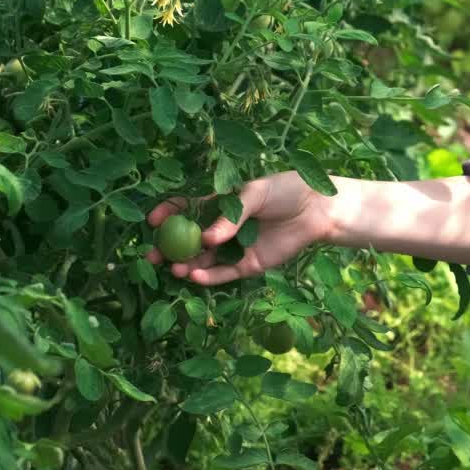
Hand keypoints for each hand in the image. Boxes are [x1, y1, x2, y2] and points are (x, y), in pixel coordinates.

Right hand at [145, 170, 333, 284]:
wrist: (317, 209)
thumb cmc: (286, 191)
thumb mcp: (254, 194)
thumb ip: (231, 216)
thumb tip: (207, 238)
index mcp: (221, 204)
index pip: (187, 209)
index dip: (168, 214)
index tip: (152, 221)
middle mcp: (224, 228)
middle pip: (189, 240)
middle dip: (169, 248)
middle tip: (152, 256)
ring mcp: (235, 248)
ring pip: (204, 260)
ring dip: (186, 265)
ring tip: (174, 269)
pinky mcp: (249, 265)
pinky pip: (224, 274)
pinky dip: (209, 277)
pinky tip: (194, 277)